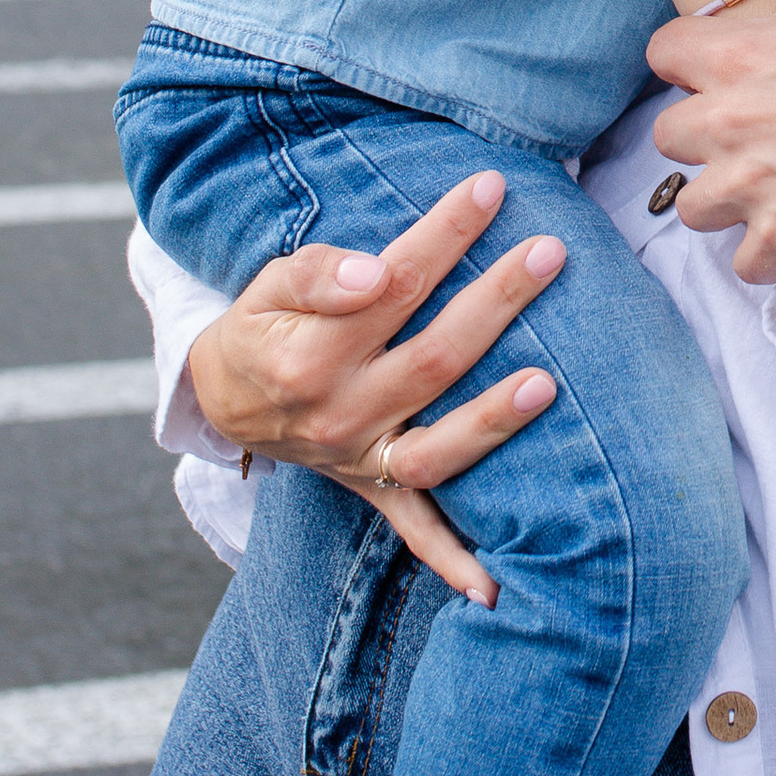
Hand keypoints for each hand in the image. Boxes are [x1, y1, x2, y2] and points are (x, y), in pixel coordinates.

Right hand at [186, 169, 565, 604]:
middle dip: (496, 301)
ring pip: (437, 446)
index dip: (444, 233)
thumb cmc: (262, 326)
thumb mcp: (265, 285)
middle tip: (550, 249)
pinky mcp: (372, 488)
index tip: (492, 187)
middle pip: (433, 357)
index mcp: (308, 356)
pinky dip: (451, 562)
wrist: (225, 398)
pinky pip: (415, 530)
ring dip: (494, 421)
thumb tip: (370, 273)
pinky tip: (493, 587)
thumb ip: (314, 273)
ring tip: (550, 384)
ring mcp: (358, 459)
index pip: (394, 285)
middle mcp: (337, 414)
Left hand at [645, 0, 775, 279]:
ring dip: (727, 201)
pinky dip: (767, 257)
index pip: (661, 55)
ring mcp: (750, 185)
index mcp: (738, 55)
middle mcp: (728, 120)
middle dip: (705, 138)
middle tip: (752, 138)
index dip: (689, 64)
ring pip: (695, 206)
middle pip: (668, 137)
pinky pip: (744, 264)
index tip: (718, 74)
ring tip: (771, 191)